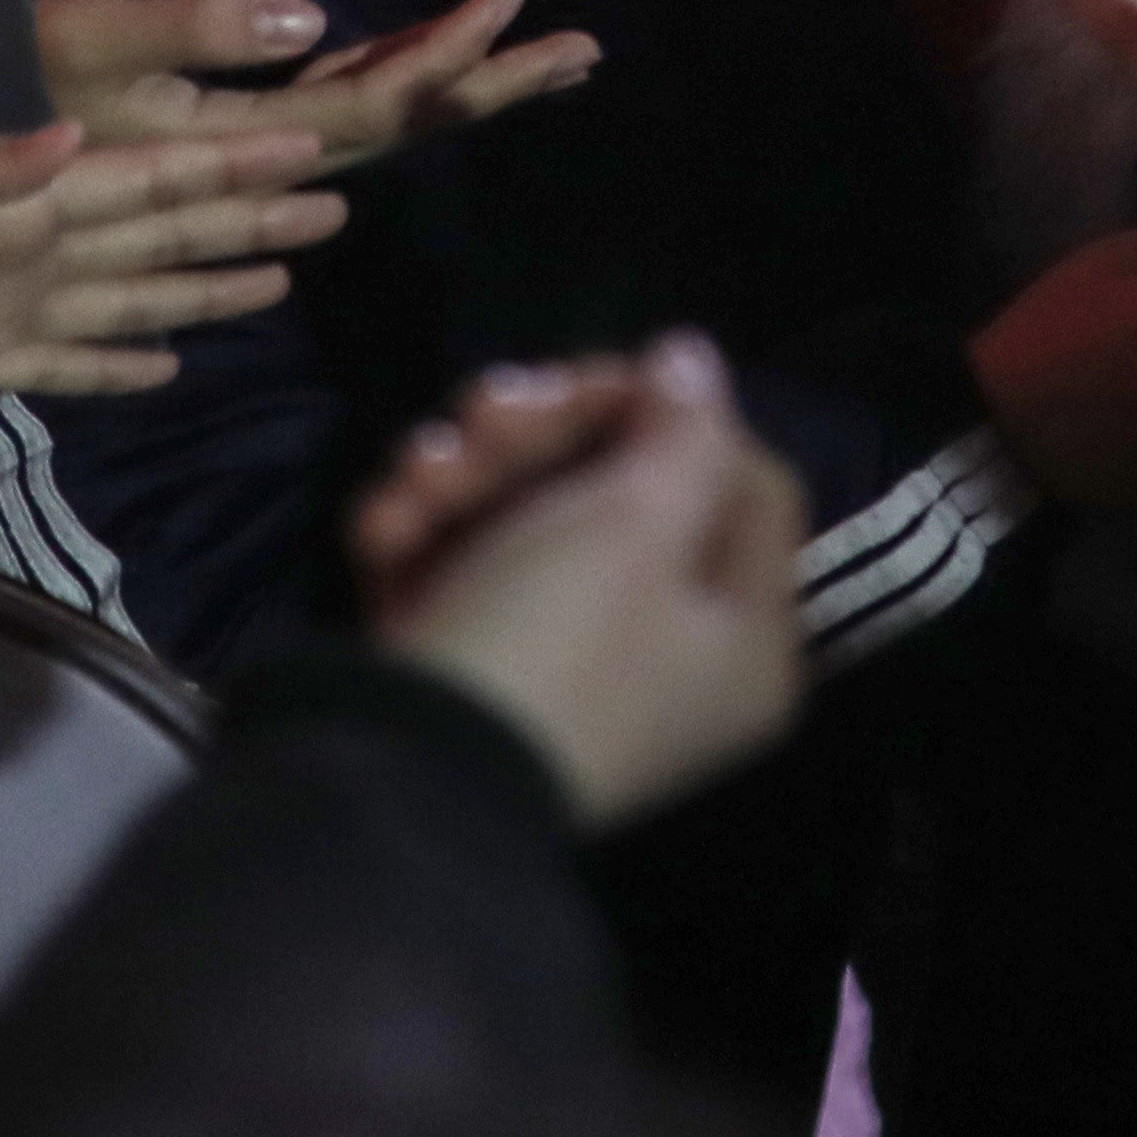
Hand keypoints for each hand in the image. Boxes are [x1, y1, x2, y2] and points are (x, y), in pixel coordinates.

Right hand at [37, 0, 605, 169]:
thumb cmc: (25, 76)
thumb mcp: (99, 40)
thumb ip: (200, 27)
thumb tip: (311, 17)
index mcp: (245, 136)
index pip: (371, 105)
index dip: (442, 58)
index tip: (509, 3)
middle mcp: (269, 152)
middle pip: (404, 125)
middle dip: (493, 85)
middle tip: (584, 50)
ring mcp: (261, 143)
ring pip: (386, 123)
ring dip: (465, 88)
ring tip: (545, 55)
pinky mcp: (246, 127)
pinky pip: (349, 113)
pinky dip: (408, 84)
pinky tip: (445, 70)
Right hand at [352, 338, 811, 828]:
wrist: (399, 774)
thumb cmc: (552, 640)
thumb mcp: (640, 523)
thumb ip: (686, 432)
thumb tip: (695, 362)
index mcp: (742, 640)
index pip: (748, 485)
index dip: (679, 414)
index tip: (607, 380)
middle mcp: (663, 659)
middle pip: (624, 493)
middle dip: (542, 434)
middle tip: (488, 410)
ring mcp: (557, 664)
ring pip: (526, 517)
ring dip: (466, 472)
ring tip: (421, 475)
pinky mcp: (465, 670)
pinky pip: (456, 570)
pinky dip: (421, 534)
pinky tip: (388, 526)